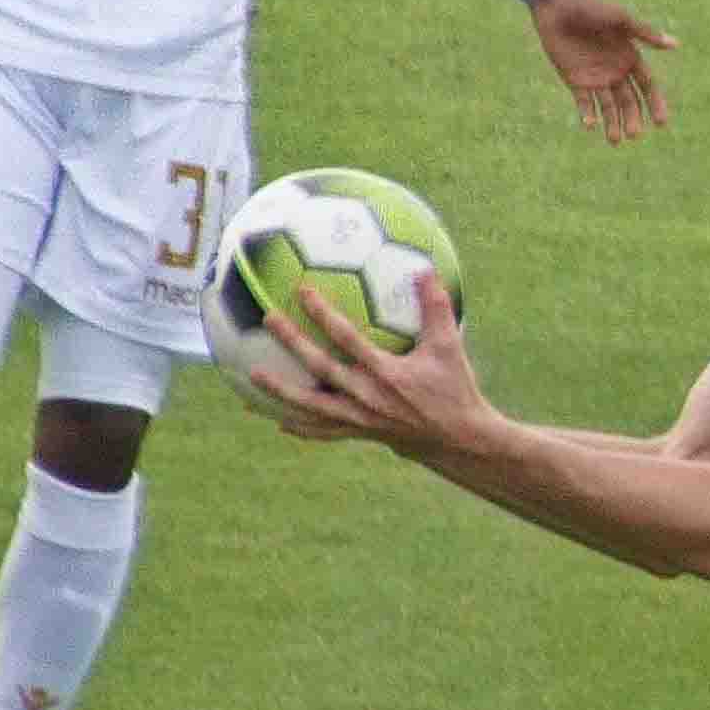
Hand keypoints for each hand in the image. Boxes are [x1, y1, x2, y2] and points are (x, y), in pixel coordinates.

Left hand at [255, 273, 488, 457]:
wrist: (458, 440)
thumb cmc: (455, 389)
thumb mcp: (450, 347)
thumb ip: (436, 308)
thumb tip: (426, 269)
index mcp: (386, 373)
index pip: (347, 339)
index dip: (323, 314)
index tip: (301, 291)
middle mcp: (367, 397)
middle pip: (320, 368)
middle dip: (292, 342)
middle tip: (268, 318)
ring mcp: (359, 419)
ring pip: (312, 405)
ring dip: (280, 391)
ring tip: (252, 376)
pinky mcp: (359, 433)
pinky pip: (323, 431)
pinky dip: (300, 426)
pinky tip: (277, 419)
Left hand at [528, 0, 673, 142]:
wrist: (559, 5)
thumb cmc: (592, 7)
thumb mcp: (621, 20)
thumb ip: (645, 34)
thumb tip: (675, 44)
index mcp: (630, 58)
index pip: (648, 87)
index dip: (655, 105)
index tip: (661, 123)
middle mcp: (616, 71)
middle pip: (629, 102)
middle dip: (633, 119)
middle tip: (634, 135)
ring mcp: (595, 77)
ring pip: (608, 107)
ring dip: (612, 123)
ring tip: (615, 140)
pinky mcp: (574, 80)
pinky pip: (584, 102)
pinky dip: (588, 114)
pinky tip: (591, 125)